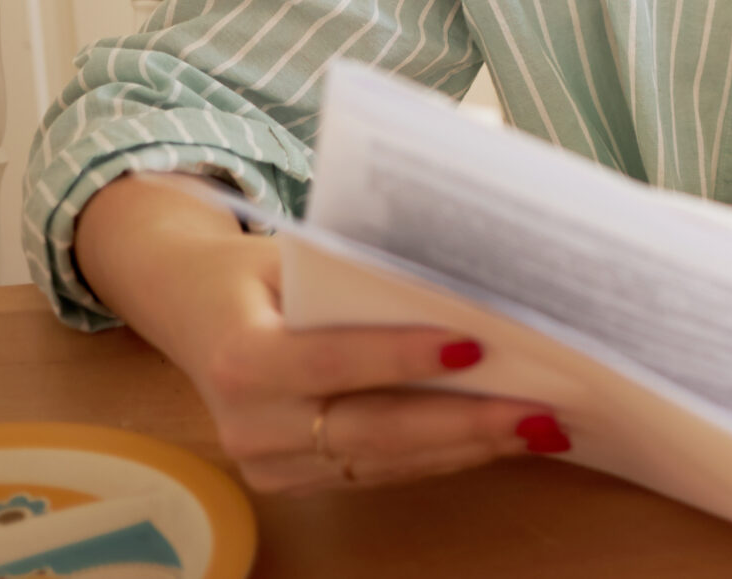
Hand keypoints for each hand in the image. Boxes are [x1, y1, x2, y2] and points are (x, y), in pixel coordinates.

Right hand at [75, 174, 568, 492]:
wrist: (189, 306)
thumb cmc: (260, 268)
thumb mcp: (295, 250)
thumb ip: (361, 267)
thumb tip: (465, 270)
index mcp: (241, 357)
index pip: (332, 361)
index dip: (400, 357)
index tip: (472, 344)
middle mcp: (249, 424)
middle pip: (371, 429)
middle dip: (463, 421)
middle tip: (538, 407)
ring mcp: (269, 463)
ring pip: (384, 460)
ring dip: (468, 445)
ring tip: (542, 425)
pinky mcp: (292, 480)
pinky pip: (379, 473)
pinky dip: (443, 455)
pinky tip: (499, 437)